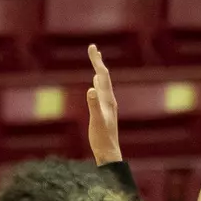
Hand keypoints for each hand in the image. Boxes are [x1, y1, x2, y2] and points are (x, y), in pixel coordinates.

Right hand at [84, 44, 120, 165]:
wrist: (109, 153)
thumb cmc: (102, 138)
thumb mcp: (96, 121)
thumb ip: (93, 105)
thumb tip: (90, 89)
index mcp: (108, 99)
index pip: (103, 75)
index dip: (97, 61)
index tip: (92, 47)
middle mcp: (109, 100)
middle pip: (104, 76)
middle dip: (98, 62)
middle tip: (93, 49)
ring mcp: (107, 106)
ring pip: (103, 84)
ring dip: (99, 72)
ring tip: (96, 64)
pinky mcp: (104, 111)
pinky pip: (101, 93)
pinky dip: (98, 84)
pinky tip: (96, 85)